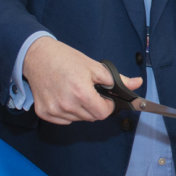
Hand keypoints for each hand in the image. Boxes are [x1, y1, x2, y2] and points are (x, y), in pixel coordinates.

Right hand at [23, 37, 140, 124]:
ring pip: (78, 119)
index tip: (103, 97)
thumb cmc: (65, 59)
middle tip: (88, 91)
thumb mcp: (94, 66)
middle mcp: (67, 105)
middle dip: (95, 106)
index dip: (107, 105)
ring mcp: (54, 111)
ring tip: (74, 92)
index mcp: (82, 93)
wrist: (37, 56)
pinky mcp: (44, 113)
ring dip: (81, 110)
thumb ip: (117, 79)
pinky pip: (64, 120)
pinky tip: (63, 97)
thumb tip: (137, 83)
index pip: (103, 113)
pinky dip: (67, 112)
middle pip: (91, 117)